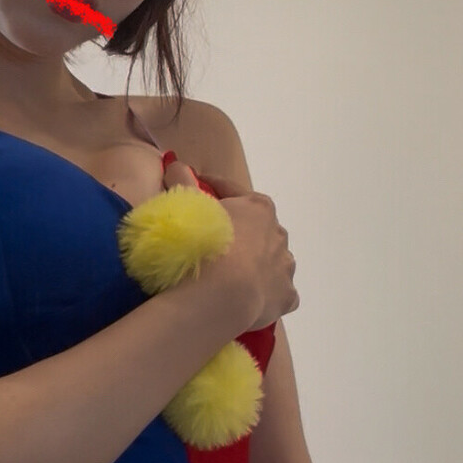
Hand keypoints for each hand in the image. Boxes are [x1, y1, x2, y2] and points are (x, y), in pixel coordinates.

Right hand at [161, 158, 297, 331]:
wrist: (220, 296)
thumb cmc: (203, 245)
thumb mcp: (187, 207)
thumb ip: (182, 182)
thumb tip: (176, 163)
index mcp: (258, 208)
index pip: (233, 191)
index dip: (212, 189)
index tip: (197, 190)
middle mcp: (279, 235)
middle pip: (257, 228)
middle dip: (240, 231)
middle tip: (214, 242)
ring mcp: (285, 268)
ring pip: (272, 261)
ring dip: (257, 263)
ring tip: (232, 275)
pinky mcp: (286, 298)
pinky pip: (278, 292)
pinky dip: (266, 294)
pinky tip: (250, 299)